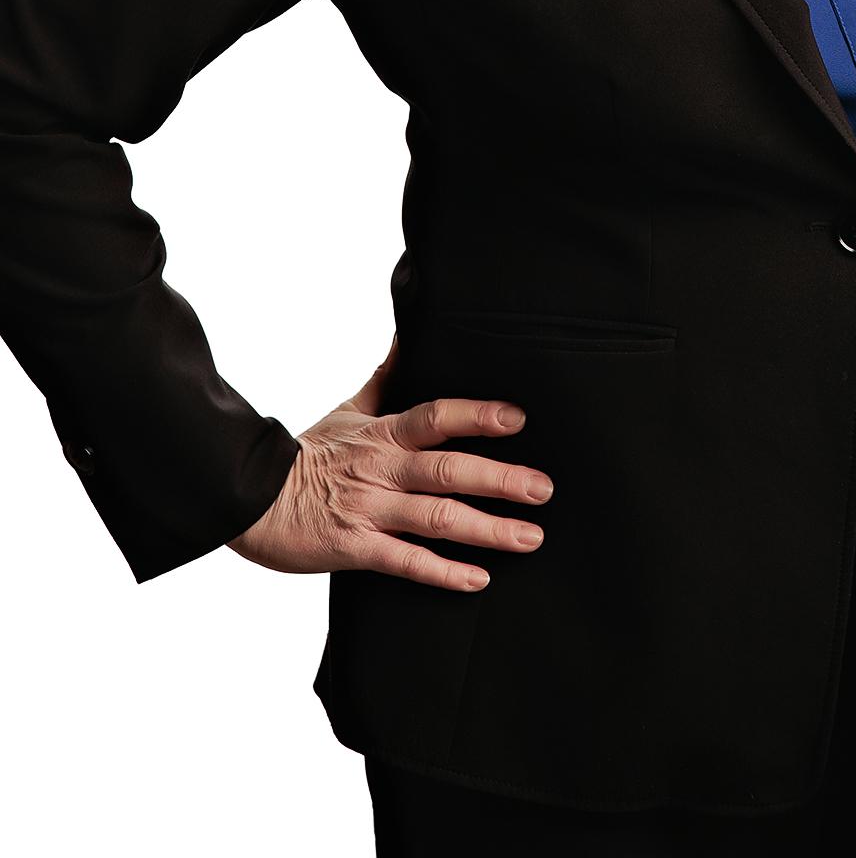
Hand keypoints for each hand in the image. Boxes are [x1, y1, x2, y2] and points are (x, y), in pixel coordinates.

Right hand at [225, 333, 554, 588]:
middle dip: (500, 479)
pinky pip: (404, 562)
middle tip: (544, 488)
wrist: (252, 498)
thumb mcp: (350, 408)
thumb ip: (387, 377)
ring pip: (436, 517)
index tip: (517, 419)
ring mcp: (370, 509)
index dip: (476, 416)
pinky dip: (442, 572)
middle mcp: (382, 469)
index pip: (436, 416)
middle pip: (448, 470)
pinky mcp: (355, 548)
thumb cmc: (308, 453)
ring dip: (486, 528)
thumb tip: (410, 334)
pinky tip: (477, 579)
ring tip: (530, 537)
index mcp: (384, 433)